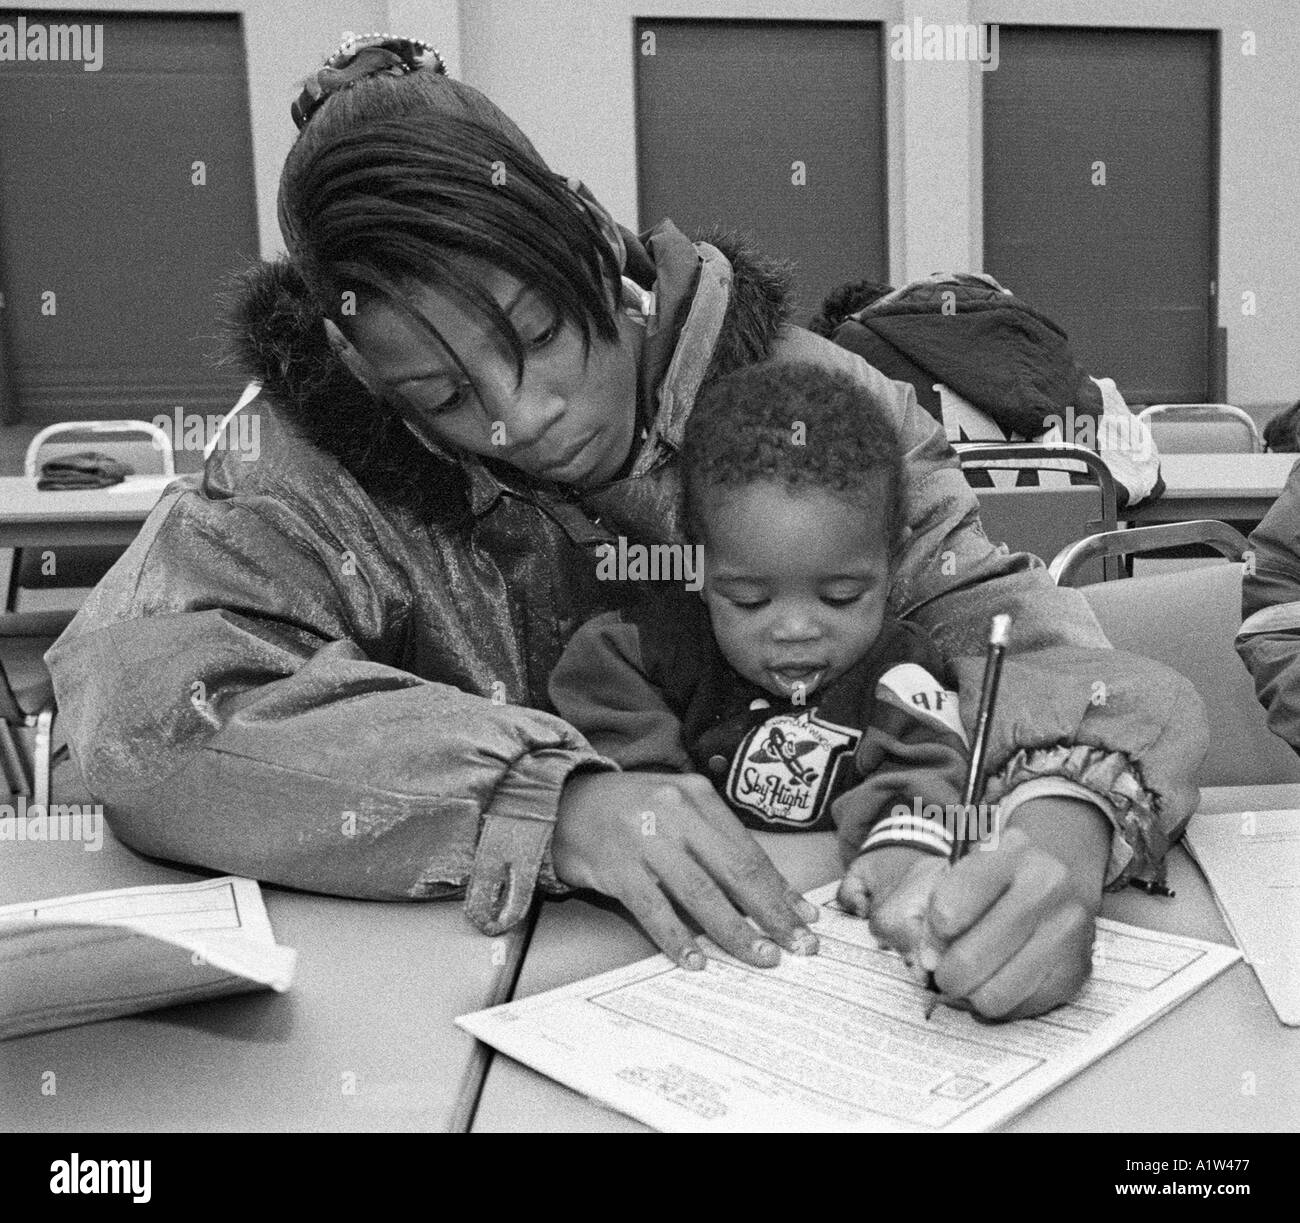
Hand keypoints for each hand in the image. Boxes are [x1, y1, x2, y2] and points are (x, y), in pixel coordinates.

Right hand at [553, 770, 819, 969]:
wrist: (564, 800)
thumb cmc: (631, 810)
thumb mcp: (677, 808)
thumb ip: (716, 841)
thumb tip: (769, 892)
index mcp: (698, 795)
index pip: (749, 850)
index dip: (780, 889)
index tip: (805, 919)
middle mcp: (675, 812)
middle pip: (735, 870)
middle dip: (771, 913)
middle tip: (797, 946)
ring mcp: (645, 839)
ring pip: (701, 893)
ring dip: (735, 931)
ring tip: (760, 957)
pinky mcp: (616, 867)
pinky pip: (654, 909)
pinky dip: (677, 939)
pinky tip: (695, 961)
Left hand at [838, 795, 1109, 1019]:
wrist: (1047, 879)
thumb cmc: (977, 882)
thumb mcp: (934, 876)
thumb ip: (906, 912)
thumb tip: (923, 963)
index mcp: (1005, 849)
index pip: (947, 910)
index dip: (930, 935)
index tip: (934, 936)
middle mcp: (1047, 883)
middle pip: (969, 959)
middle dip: (945, 974)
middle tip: (944, 969)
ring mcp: (1069, 928)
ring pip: (994, 994)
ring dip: (971, 994)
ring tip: (972, 974)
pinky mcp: (1078, 969)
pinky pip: (1019, 1009)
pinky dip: (1000, 1001)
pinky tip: (1000, 976)